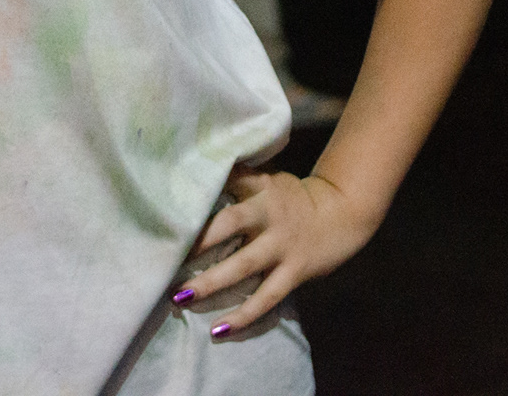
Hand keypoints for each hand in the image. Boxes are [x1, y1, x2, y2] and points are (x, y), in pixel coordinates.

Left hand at [171, 168, 381, 336]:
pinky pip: (266, 298)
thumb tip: (191, 177)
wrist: (343, 212)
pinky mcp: (294, 271)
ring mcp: (281, 245)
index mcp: (260, 186)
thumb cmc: (291, 197)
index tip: (167, 201)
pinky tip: (218, 330)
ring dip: (211, 283)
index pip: (226, 179)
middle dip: (197, 241)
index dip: (199, 188)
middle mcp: (268, 214)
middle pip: (228, 224)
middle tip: (165, 256)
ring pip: (243, 266)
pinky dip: (243, 316)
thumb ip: (236, 180)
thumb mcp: (266, 179)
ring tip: (181, 297)